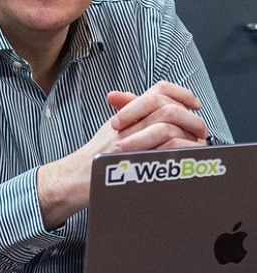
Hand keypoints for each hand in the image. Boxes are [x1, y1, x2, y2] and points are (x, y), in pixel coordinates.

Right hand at [37, 81, 208, 229]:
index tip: (194, 104)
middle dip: (191, 118)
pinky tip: (189, 160)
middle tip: (201, 130)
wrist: (72, 181)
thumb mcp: (110, 133)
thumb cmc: (92, 162)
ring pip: (166, 128)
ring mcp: (127, 143)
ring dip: (188, 137)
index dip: (181, 94)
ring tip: (197, 146)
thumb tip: (157, 108)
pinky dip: (181, 154)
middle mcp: (126, 125)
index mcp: (124, 115)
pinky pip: (162, 153)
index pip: (157, 91)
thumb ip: (131, 118)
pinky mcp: (130, 163)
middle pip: (166, 108)